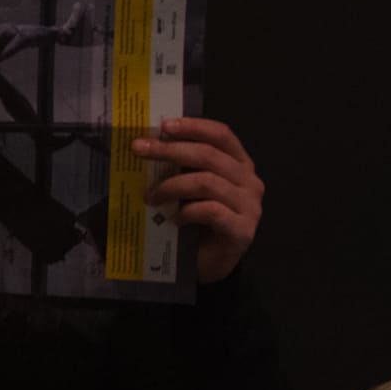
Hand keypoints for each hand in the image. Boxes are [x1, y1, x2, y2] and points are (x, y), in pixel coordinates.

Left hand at [133, 114, 263, 281]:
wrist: (208, 263)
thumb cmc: (197, 221)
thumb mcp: (188, 186)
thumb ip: (182, 166)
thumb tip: (148, 143)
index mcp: (239, 165)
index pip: (222, 135)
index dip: (194, 126)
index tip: (164, 126)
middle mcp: (250, 182)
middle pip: (210, 155)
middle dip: (170, 150)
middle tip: (140, 150)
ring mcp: (250, 207)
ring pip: (207, 182)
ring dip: (172, 186)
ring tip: (151, 196)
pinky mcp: (243, 230)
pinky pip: (211, 211)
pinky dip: (187, 211)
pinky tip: (174, 218)